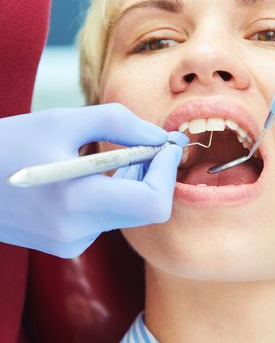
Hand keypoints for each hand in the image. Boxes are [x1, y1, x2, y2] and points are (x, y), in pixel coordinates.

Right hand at [0, 104, 186, 257]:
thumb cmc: (6, 145)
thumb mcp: (63, 121)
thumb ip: (120, 124)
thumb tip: (160, 138)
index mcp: (75, 203)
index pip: (152, 203)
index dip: (167, 173)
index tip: (169, 146)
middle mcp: (77, 232)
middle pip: (146, 209)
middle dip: (156, 174)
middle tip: (154, 145)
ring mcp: (73, 242)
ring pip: (130, 212)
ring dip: (138, 181)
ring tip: (128, 153)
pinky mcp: (69, 242)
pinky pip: (110, 216)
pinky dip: (118, 192)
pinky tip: (104, 172)